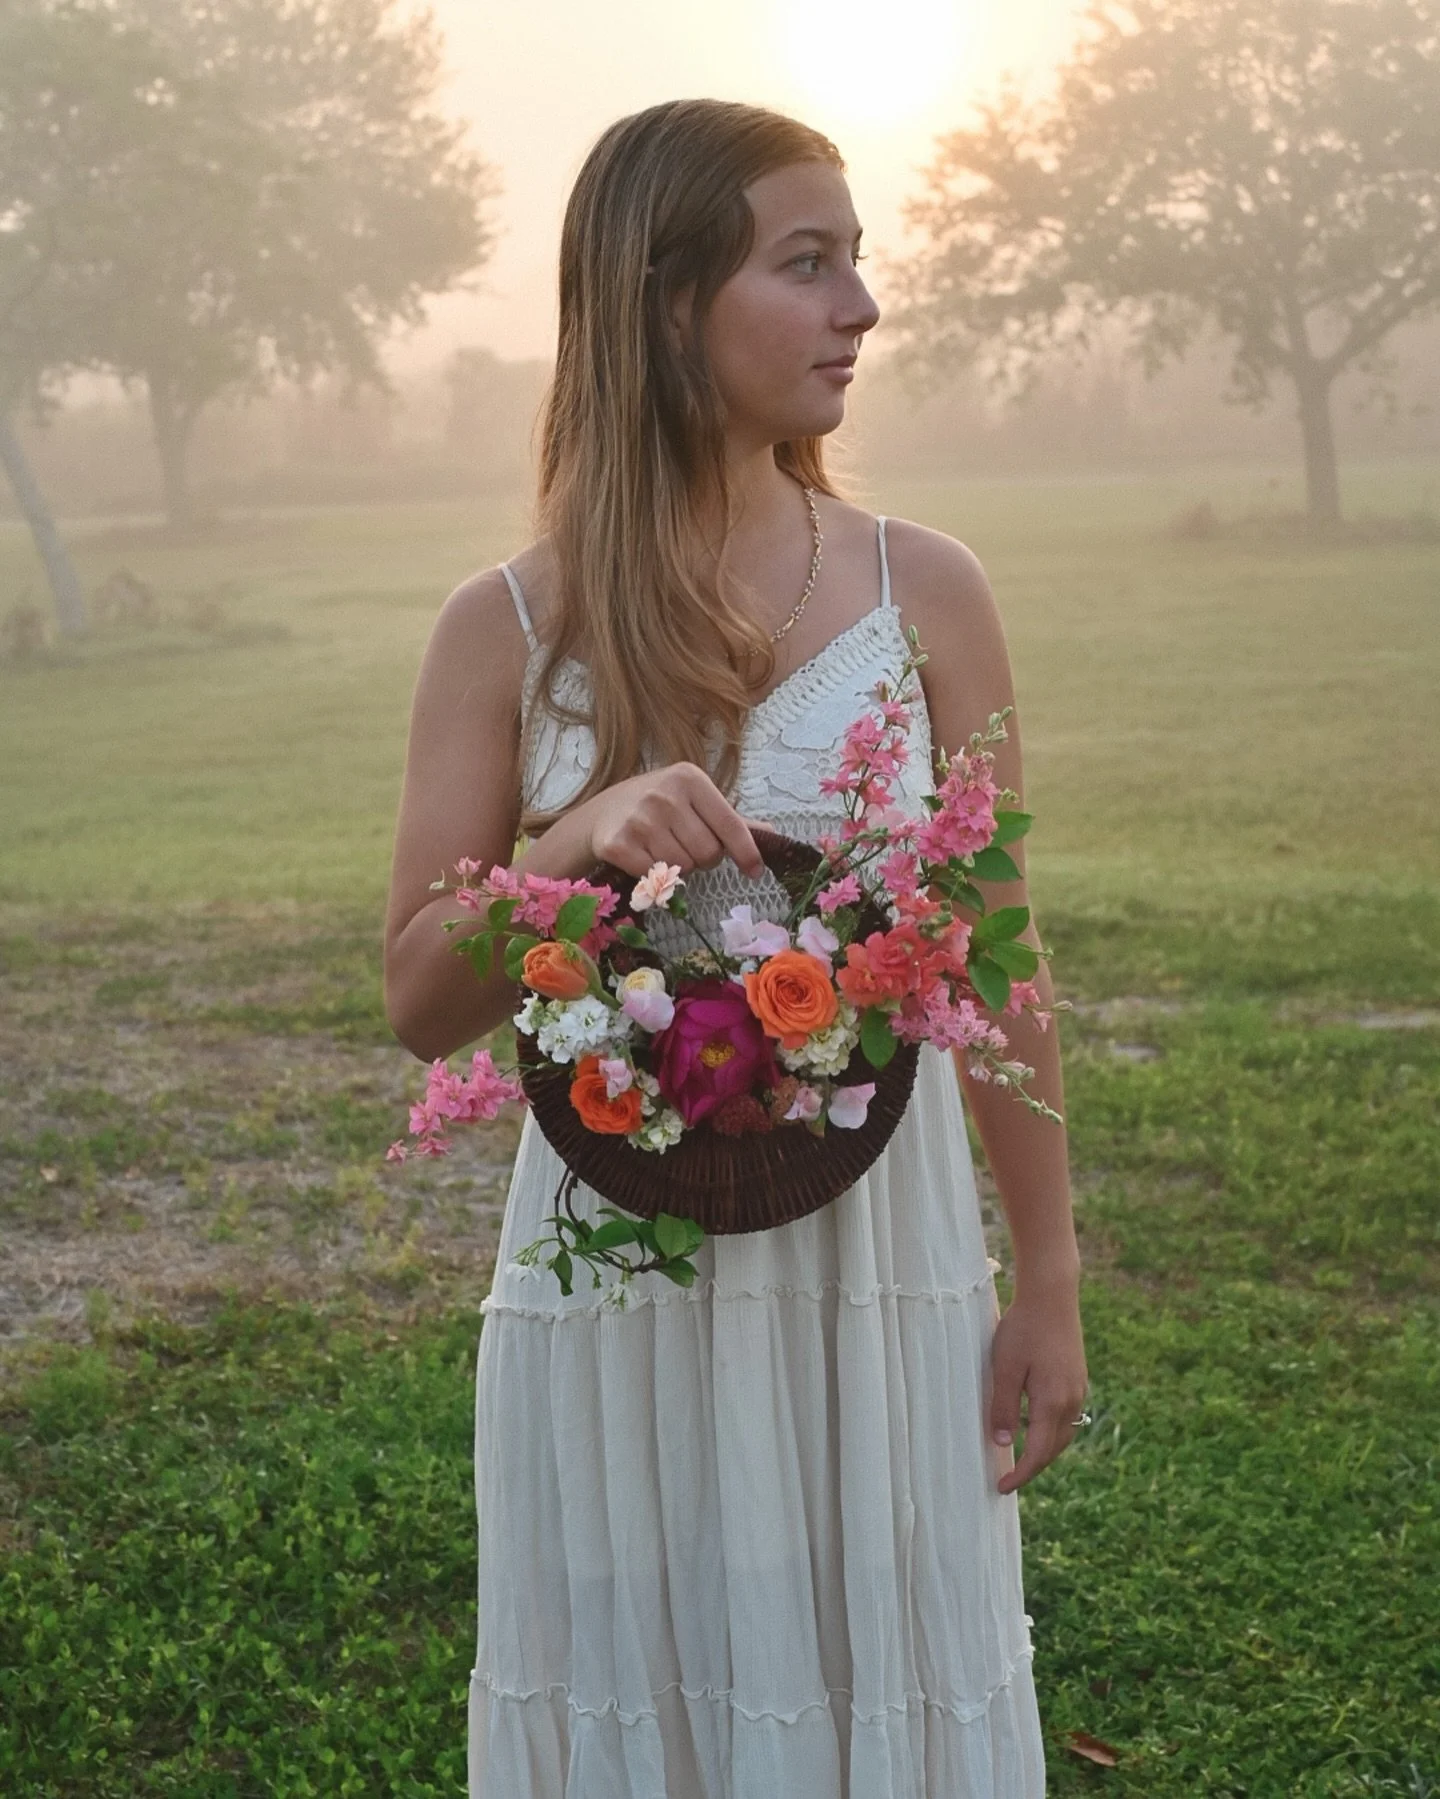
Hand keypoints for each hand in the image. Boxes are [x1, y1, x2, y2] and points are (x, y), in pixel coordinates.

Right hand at [583, 763, 771, 881]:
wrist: (601, 813)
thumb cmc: (657, 807)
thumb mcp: (694, 800)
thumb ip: (730, 819)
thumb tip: (772, 835)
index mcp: (689, 778)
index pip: (731, 824)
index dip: (747, 852)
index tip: (755, 871)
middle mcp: (665, 794)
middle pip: (708, 853)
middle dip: (703, 859)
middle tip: (685, 846)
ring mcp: (639, 819)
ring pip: (683, 868)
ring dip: (679, 868)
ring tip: (663, 849)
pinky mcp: (618, 844)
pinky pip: (655, 877)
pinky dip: (654, 876)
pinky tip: (643, 857)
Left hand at [988, 1282, 1087, 1494]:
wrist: (1052, 1296)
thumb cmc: (1023, 1328)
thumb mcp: (1004, 1367)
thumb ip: (1003, 1407)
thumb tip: (1003, 1444)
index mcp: (1053, 1402)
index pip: (1038, 1453)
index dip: (1021, 1475)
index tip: (1002, 1488)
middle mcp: (1072, 1400)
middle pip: (1055, 1448)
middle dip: (1034, 1467)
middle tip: (1009, 1479)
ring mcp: (1079, 1389)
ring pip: (1064, 1434)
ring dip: (1044, 1450)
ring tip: (1021, 1457)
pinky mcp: (1078, 1378)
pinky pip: (1067, 1416)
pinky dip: (1052, 1431)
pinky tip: (1035, 1426)